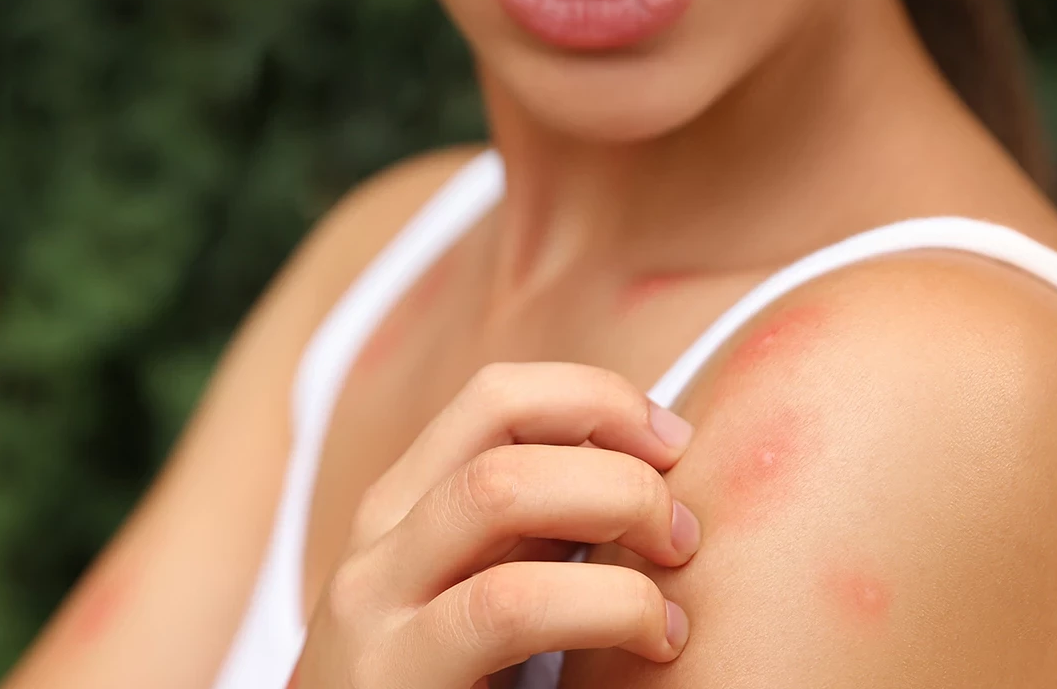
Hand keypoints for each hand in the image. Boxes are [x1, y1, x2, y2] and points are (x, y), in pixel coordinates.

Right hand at [292, 363, 701, 688]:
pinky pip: (508, 604)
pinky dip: (609, 606)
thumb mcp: (480, 599)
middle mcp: (378, 537)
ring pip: (500, 488)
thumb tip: (648, 481)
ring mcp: (372, 602)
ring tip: (675, 573)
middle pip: (499, 415)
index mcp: (403, 508)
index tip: (673, 445)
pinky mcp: (393, 675)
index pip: (498, 395)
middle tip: (684, 525)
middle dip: (617, 448)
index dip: (597, 396)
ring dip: (618, 507)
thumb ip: (535, 540)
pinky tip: (655, 641)